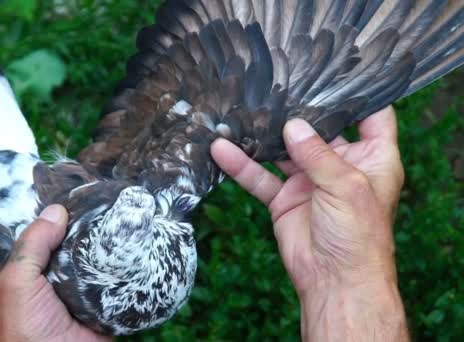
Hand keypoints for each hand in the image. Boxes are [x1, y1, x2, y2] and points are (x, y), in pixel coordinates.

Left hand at [0, 205, 110, 341]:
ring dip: (90, 237)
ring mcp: (66, 287)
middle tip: (84, 195)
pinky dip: (108, 256)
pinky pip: (100, 269)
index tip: (49, 191)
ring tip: (104, 207)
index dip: (29, 214)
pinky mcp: (92, 295)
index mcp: (7, 275)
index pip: (14, 234)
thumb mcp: (15, 284)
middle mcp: (36, 279)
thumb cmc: (28, 333)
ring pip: (78, 253)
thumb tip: (55, 211)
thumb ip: (29, 246)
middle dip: (65, 222)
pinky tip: (117, 235)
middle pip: (51, 241)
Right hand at [211, 107, 408, 340]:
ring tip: (240, 113)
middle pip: (319, 129)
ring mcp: (310, 181)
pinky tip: (222, 150)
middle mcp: (340, 165)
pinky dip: (242, 164)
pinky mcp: (285, 198)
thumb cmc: (359, 237)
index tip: (338, 71)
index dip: (359, 94)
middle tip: (277, 84)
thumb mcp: (346, 186)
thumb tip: (293, 125)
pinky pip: (260, 177)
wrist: (335, 280)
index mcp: (371, 159)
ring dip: (263, 136)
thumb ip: (318, 153)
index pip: (372, 117)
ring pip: (283, 151)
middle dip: (299, 111)